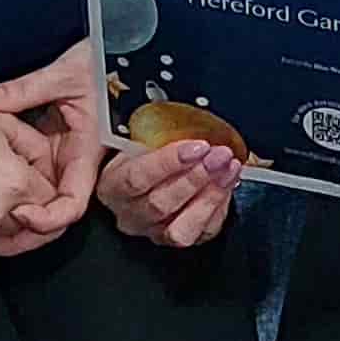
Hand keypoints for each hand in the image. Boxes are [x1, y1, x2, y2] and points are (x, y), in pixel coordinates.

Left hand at [0, 43, 102, 254]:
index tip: (19, 215)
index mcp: (86, 153)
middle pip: (54, 212)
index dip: (48, 219)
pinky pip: (33, 176)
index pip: (71, 204)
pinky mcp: (53, 149)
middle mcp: (76, 163)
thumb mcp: (64, 74)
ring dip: (18, 211)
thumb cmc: (100, 63)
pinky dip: (15, 186)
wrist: (115, 53)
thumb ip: (25, 89)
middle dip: (25, 226)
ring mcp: (64, 159)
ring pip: (42, 198)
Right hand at [100, 134, 241, 248]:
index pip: (136, 179)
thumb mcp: (136, 132)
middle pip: (160, 204)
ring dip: (210, 195)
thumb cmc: (142, 149)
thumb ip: (143, 124)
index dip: (169, 162)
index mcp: (112, 185)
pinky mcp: (178, 239)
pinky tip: (228, 183)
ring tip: (228, 169)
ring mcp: (153, 231)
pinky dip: (219, 207)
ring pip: (180, 228)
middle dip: (196, 177)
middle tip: (219, 155)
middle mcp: (129, 214)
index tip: (197, 146)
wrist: (147, 170)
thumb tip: (160, 101)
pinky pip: (201, 233)